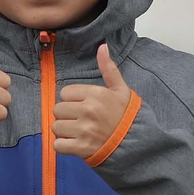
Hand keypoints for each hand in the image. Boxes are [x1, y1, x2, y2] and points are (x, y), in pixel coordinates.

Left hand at [53, 44, 131, 158]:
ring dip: (64, 131)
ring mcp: (84, 130)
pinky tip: (75, 143)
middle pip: (58, 110)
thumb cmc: (126, 115)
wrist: (137, 143)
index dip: (71, 100)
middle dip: (66, 116)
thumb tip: (102, 46)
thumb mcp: (121, 90)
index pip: (64, 93)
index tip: (83, 106)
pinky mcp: (81, 148)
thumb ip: (109, 69)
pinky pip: (57, 145)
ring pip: (56, 127)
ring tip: (78, 132)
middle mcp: (88, 111)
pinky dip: (63, 146)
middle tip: (80, 121)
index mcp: (96, 94)